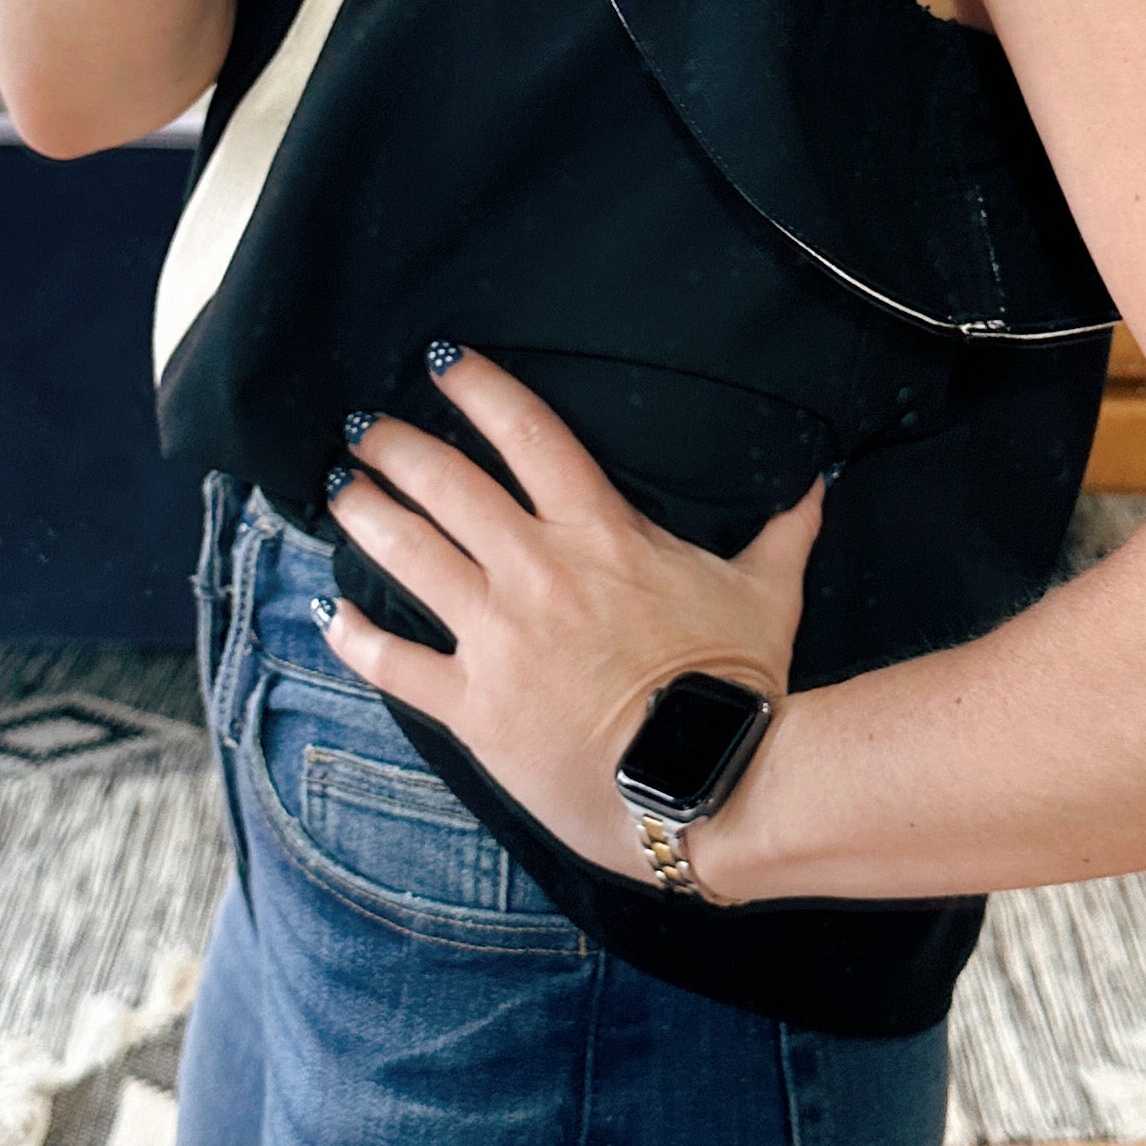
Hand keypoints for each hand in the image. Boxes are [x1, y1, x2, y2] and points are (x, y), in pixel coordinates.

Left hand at [318, 350, 823, 895]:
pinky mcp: (473, 707)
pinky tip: (328, 615)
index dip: (480, 387)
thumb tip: (817, 484)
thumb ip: (782, 531)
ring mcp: (497, 639)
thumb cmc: (737, 690)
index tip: (441, 360)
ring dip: (364, 516)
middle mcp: (536, 572)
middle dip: (396, 447)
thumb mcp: (766, 595)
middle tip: (362, 430)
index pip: (530, 435)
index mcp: (601, 534)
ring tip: (338, 492)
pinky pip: (396, 663)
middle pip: (447, 484)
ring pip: (407, 556)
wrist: (703, 785)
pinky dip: (355, 638)